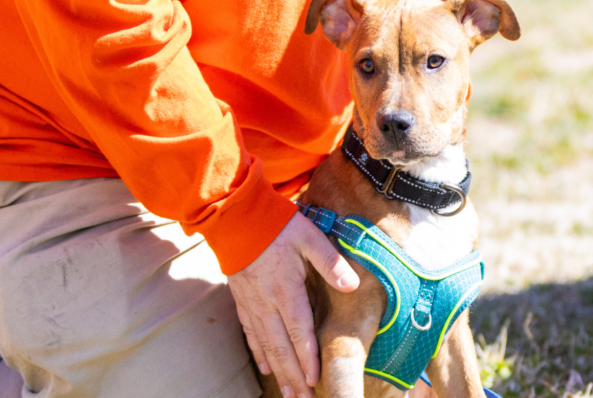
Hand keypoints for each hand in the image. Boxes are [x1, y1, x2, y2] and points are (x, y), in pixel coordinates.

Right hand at [227, 212, 359, 397]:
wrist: (236, 216)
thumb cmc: (277, 225)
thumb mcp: (310, 236)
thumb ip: (331, 262)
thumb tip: (353, 284)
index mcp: (286, 288)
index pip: (299, 331)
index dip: (306, 358)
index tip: (314, 380)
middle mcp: (266, 302)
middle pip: (280, 346)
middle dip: (293, 375)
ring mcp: (251, 304)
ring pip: (265, 345)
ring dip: (277, 370)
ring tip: (287, 392)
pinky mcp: (241, 300)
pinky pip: (250, 333)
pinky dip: (258, 353)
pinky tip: (266, 368)